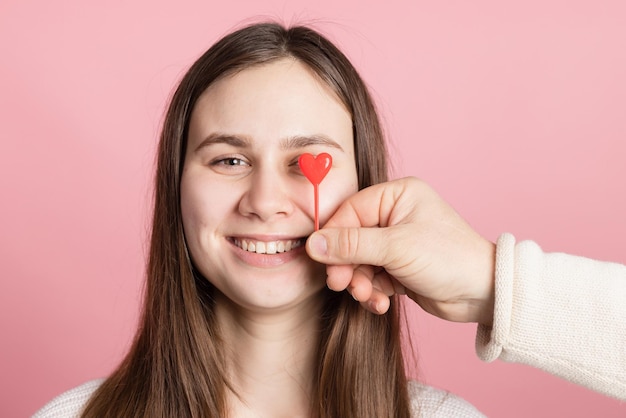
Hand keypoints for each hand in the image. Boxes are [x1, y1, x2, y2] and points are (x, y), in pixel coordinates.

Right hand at [306, 177, 495, 324]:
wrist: (483, 293)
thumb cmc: (448, 258)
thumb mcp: (396, 247)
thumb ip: (351, 245)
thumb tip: (313, 243)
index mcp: (396, 196)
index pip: (349, 212)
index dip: (332, 237)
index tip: (321, 260)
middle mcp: (395, 216)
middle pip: (351, 239)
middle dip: (347, 265)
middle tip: (342, 284)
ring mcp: (397, 243)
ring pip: (359, 261)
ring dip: (359, 282)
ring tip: (368, 296)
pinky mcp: (399, 267)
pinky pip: (372, 277)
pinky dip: (372, 291)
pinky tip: (381, 302)